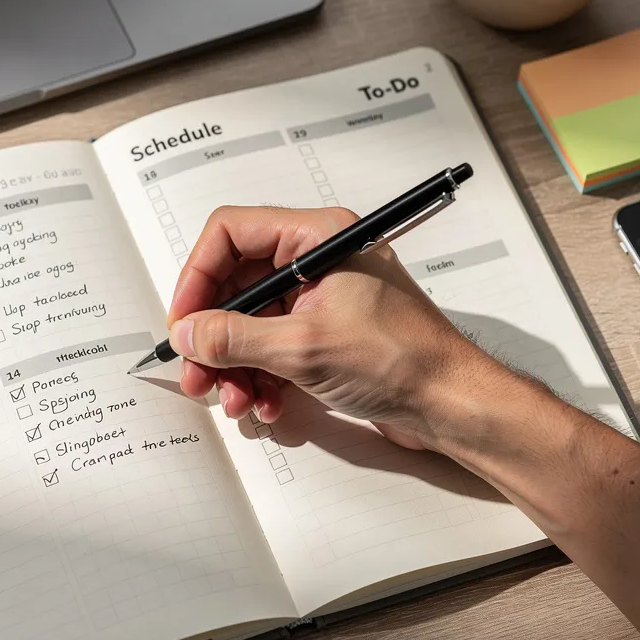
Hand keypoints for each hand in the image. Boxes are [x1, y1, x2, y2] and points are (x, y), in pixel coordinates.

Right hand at [167, 206, 522, 452]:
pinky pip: (275, 347)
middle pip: (237, 284)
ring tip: (234, 399)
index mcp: (317, 238)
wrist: (454, 404)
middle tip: (198, 373)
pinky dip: (262, 376)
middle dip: (214, 334)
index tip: (185, 320)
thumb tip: (189, 333)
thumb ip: (235, 337)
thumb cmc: (404, 360)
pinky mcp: (328, 334)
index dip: (198, 276)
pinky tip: (267, 404)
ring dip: (236, 364)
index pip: (232, 234)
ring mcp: (323, 298)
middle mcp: (318, 260)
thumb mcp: (304, 348)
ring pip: (253, 322)